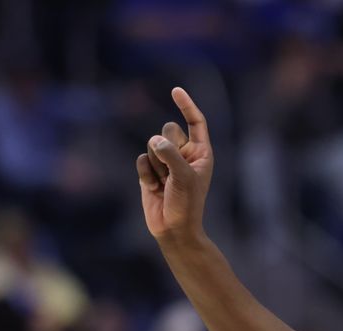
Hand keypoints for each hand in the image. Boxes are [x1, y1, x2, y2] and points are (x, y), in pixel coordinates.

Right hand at [136, 87, 212, 241]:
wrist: (174, 229)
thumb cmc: (187, 204)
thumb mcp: (184, 177)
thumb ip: (170, 155)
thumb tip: (155, 140)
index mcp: (201, 153)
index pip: (196, 122)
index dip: (187, 106)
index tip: (175, 90)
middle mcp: (184, 154)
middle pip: (168, 130)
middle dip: (167, 145)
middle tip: (172, 168)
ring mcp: (166, 162)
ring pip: (152, 144)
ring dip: (156, 164)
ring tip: (165, 183)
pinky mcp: (150, 171)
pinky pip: (141, 160)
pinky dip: (146, 173)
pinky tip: (154, 187)